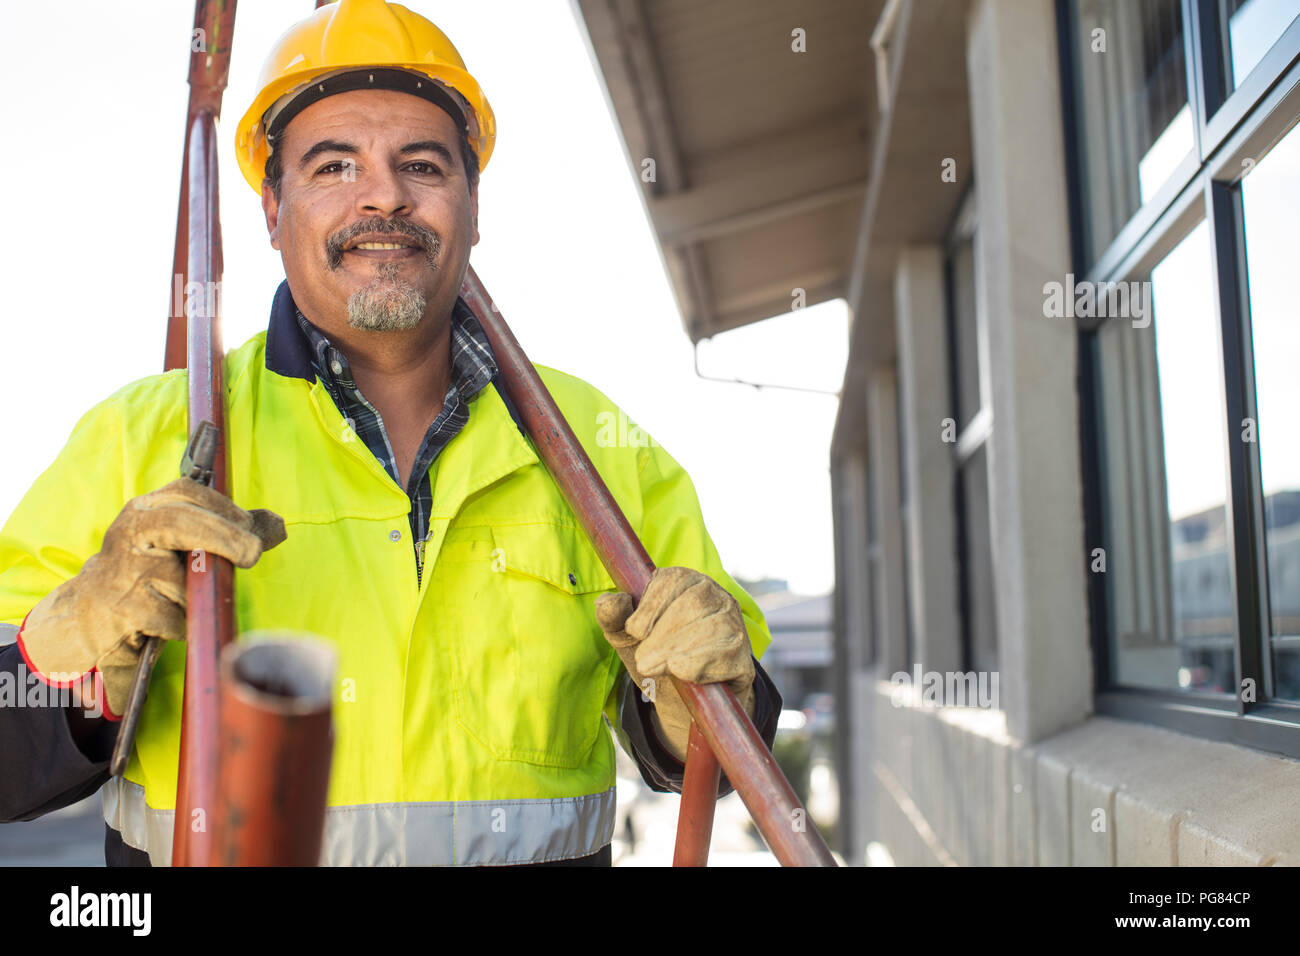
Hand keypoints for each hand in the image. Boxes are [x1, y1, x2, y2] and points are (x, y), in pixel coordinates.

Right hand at [18, 478, 285, 717]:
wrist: (87, 618)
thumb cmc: (147, 576)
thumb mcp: (181, 547)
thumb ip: (229, 533)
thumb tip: (277, 525)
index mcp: (146, 511)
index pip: (184, 491)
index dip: (222, 505)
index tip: (250, 524)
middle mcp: (130, 533)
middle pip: (179, 523)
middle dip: (223, 536)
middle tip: (253, 553)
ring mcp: (124, 571)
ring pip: (182, 579)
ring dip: (197, 595)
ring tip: (184, 600)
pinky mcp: (125, 609)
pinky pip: (175, 616)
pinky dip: (183, 622)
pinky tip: (170, 622)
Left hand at [595, 566, 755, 761]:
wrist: (683, 700)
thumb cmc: (655, 655)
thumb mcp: (626, 637)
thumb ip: (613, 617)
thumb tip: (607, 602)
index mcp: (684, 580)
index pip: (671, 580)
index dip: (649, 607)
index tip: (635, 632)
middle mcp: (714, 594)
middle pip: (693, 603)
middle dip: (663, 635)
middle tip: (644, 662)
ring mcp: (733, 623)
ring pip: (712, 627)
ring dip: (680, 651)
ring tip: (663, 668)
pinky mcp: (743, 655)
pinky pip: (726, 654)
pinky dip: (701, 666)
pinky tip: (685, 674)